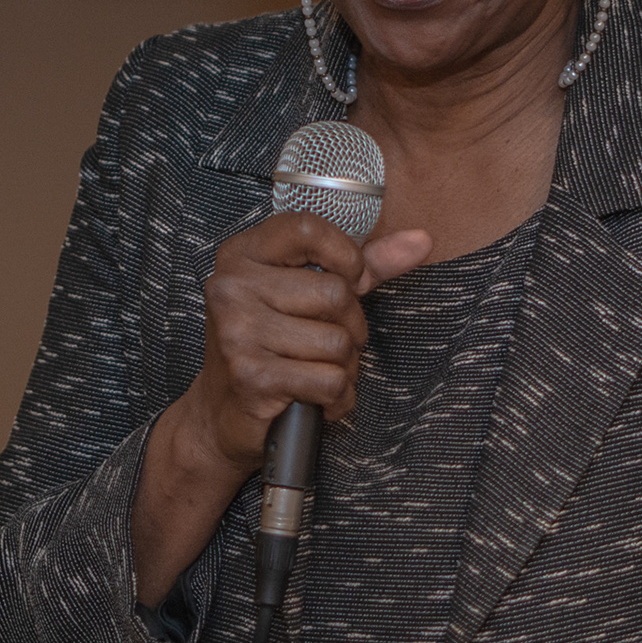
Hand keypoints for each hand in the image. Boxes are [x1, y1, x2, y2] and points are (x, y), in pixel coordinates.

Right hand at [132, 216, 429, 602]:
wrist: (221, 414)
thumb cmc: (271, 346)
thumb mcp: (306, 294)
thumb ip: (363, 265)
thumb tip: (421, 240)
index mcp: (242, 255)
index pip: (307, 228)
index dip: (345, 256)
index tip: (348, 280)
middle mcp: (232, 288)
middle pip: (335, 294)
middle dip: (350, 327)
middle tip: (328, 343)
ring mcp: (238, 332)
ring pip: (337, 342)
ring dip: (344, 368)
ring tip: (317, 372)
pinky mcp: (252, 376)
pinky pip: (330, 381)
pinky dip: (337, 397)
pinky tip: (315, 398)